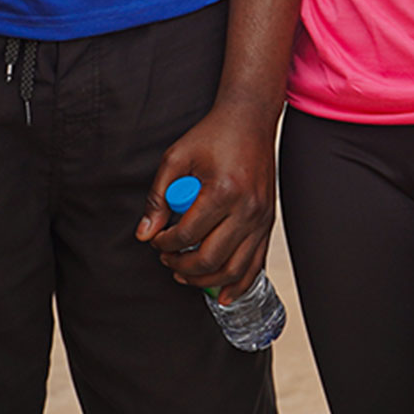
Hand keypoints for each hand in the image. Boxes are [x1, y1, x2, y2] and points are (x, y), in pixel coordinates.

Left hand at [135, 99, 275, 298]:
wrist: (250, 119)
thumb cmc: (212, 135)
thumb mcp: (176, 157)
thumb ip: (158, 197)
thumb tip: (145, 234)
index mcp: (224, 191)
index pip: (188, 235)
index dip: (165, 244)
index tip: (156, 240)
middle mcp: (248, 208)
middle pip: (211, 258)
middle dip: (181, 266)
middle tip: (166, 260)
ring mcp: (262, 217)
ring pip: (235, 268)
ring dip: (206, 280)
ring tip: (185, 275)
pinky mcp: (268, 221)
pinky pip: (256, 263)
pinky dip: (239, 283)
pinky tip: (223, 293)